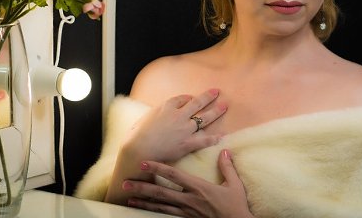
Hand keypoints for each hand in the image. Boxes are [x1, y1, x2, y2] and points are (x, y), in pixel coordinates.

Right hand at [105, 89, 226, 204]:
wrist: (139, 150)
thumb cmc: (136, 135)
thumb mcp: (145, 118)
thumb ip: (156, 113)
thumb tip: (159, 113)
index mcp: (166, 106)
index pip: (181, 98)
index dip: (188, 98)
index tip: (192, 98)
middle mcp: (178, 115)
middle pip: (197, 103)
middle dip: (208, 96)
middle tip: (217, 92)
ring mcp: (184, 129)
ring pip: (204, 118)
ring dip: (216, 111)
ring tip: (224, 106)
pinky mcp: (187, 144)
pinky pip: (204, 140)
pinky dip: (213, 138)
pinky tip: (221, 136)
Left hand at [123, 149, 253, 217]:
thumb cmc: (236, 206)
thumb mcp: (234, 185)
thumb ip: (227, 167)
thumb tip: (224, 150)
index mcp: (199, 188)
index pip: (174, 176)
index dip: (158, 168)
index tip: (144, 163)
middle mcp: (189, 200)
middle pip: (161, 192)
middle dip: (142, 187)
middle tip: (126, 184)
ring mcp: (187, 211)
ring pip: (160, 206)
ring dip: (143, 202)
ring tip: (129, 199)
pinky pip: (167, 215)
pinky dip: (154, 212)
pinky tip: (144, 210)